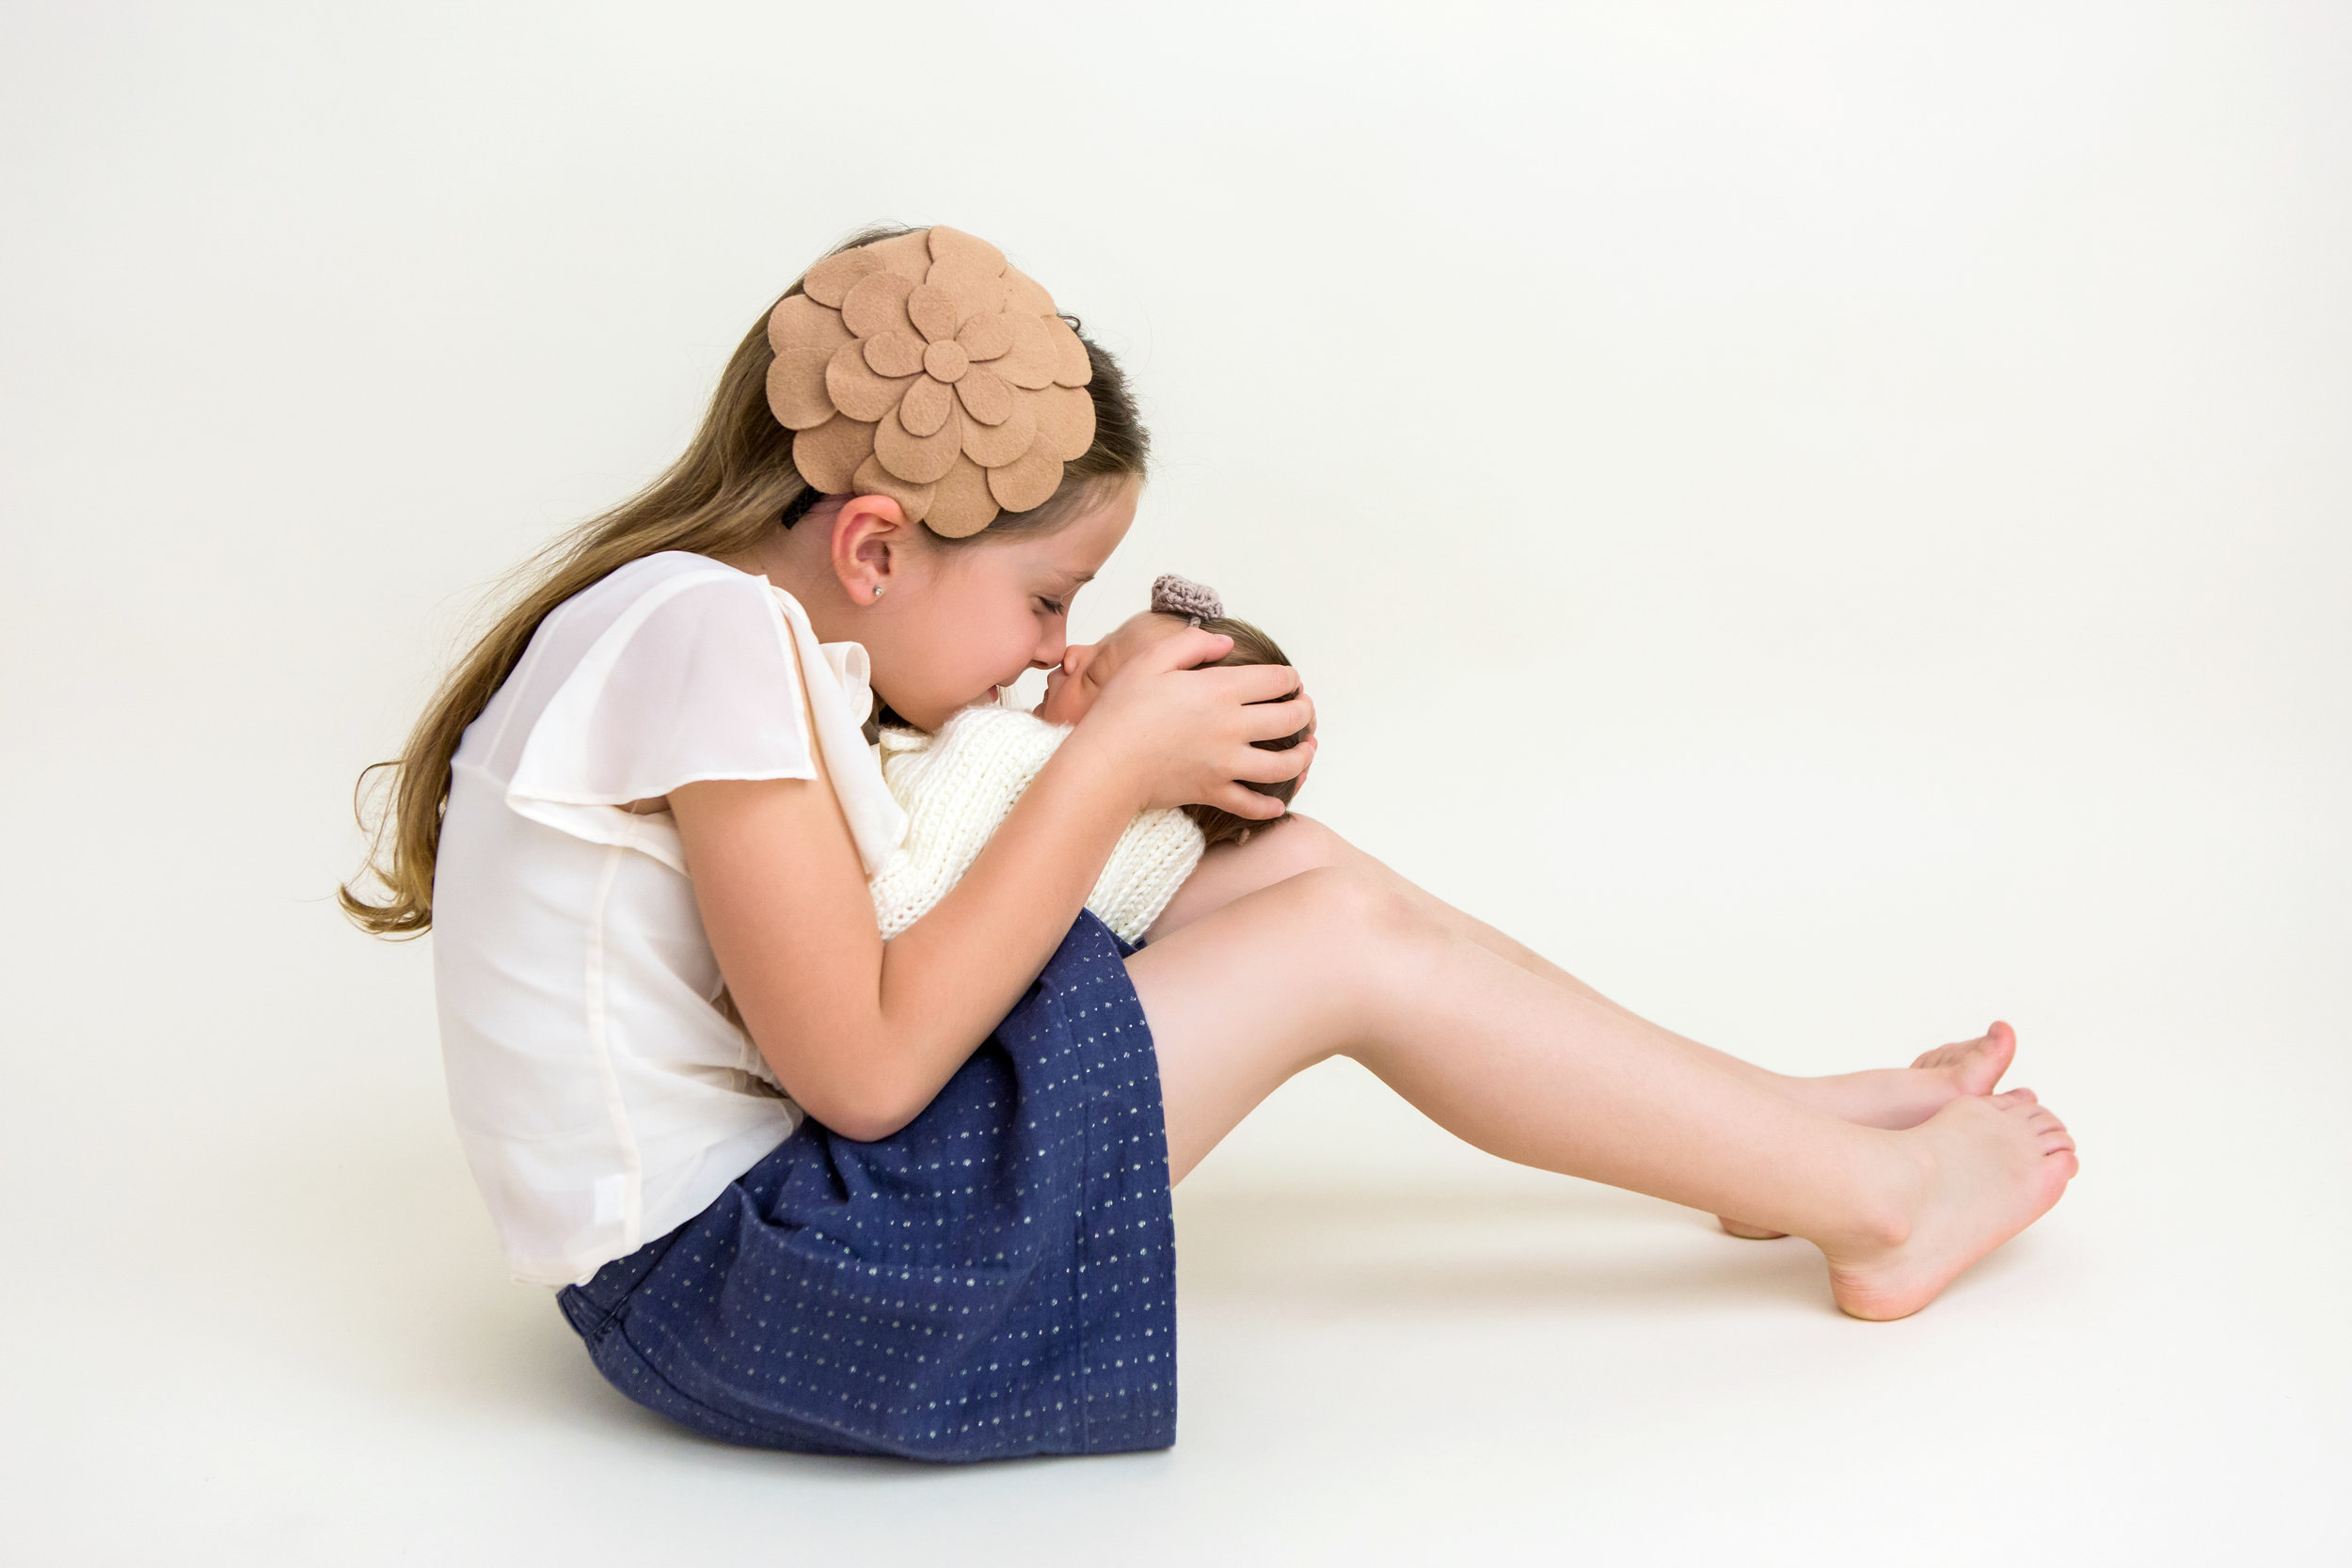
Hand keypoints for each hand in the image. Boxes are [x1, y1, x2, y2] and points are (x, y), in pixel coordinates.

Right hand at [1073, 627, 1317, 820]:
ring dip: (1302, 757)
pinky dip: (1269, 806)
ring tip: (1306, 750)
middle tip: (1304, 710)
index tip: (1290, 680)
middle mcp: (1231, 727)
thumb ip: (1192, 644)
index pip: (1276, 681)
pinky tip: (1278, 802)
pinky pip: (1251, 805)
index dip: (1290, 678)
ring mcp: (1225, 763)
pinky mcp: (1213, 791)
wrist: (1104, 763)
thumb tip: (1225, 643)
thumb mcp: (1151, 660)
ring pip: (1282, 765)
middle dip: (1304, 712)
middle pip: (1289, 720)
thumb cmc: (1121, 709)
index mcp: (1219, 690)